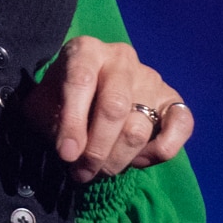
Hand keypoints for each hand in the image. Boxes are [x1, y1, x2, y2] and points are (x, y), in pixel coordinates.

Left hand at [24, 36, 193, 182]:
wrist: (85, 96)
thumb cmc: (59, 101)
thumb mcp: (43, 108)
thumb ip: (53, 125)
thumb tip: (71, 152)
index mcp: (86, 50)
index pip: (81, 81)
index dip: (73, 122)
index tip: (66, 154)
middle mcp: (121, 58)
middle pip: (114, 108)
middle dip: (96, 149)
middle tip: (82, 172)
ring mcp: (150, 77)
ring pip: (138, 128)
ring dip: (118, 160)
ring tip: (99, 170)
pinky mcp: (172, 99)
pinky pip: (180, 127)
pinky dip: (159, 151)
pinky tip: (137, 161)